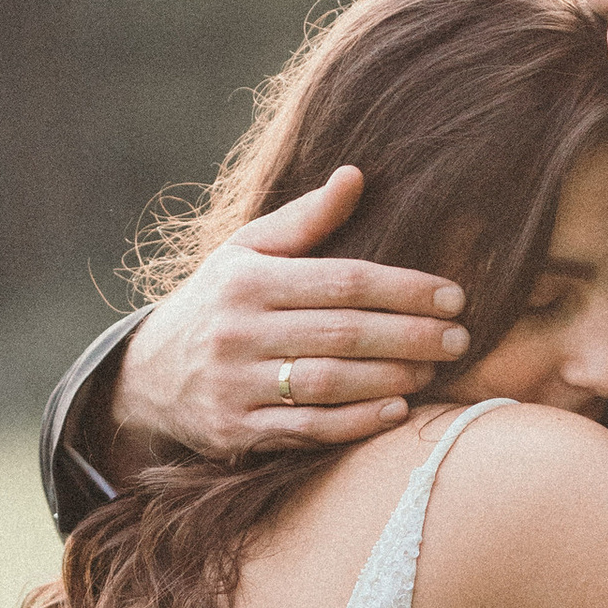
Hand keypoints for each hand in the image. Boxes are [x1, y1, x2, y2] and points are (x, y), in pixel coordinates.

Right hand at [114, 166, 469, 462]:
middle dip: (410, 335)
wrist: (147, 375)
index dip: (404, 289)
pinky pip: (307, 429)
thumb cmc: (217, 302)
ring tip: (435, 370)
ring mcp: (234, 385)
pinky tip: (397, 409)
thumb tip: (355, 176)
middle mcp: (236, 332)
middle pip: (343, 334)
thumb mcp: (246, 252)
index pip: (342, 281)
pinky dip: (357, 422)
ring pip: (328, 384)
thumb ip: (305, 220)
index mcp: (246, 281)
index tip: (453, 296)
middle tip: (460, 338)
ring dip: (391, 378)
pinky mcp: (234, 431)